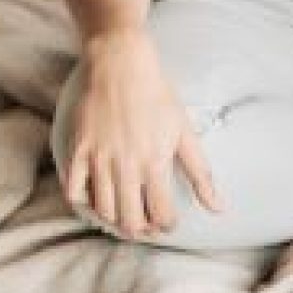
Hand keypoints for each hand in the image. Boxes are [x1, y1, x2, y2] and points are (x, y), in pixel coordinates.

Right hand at [63, 28, 222, 237]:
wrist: (120, 62)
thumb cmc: (157, 96)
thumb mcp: (185, 134)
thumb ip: (201, 175)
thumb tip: (219, 208)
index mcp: (155, 164)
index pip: (162, 216)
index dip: (167, 225)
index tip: (167, 221)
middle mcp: (126, 165)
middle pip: (130, 221)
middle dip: (141, 230)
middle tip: (146, 223)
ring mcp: (99, 158)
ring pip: (104, 210)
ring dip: (116, 219)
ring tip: (124, 213)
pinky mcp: (78, 149)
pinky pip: (73, 190)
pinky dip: (83, 202)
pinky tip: (96, 198)